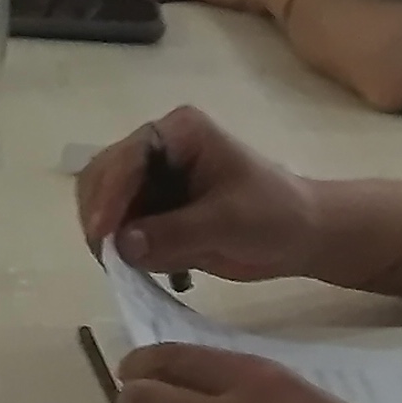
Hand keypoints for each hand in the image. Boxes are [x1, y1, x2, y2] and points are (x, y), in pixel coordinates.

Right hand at [68, 103, 322, 278]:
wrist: (301, 236)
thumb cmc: (274, 215)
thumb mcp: (229, 222)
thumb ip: (175, 233)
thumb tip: (122, 246)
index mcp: (178, 133)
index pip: (127, 158)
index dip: (109, 196)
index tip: (100, 235)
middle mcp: (156, 149)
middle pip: (103, 177)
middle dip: (101, 216)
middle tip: (109, 261)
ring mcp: (152, 180)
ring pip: (105, 205)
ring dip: (109, 237)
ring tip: (128, 269)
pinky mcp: (154, 210)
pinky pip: (121, 228)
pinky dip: (123, 250)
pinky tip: (142, 269)